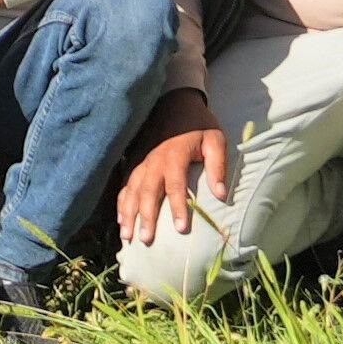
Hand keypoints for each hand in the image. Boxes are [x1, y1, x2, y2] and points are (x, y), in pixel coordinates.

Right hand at [116, 118, 232, 247]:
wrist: (176, 104)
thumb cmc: (199, 126)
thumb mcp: (215, 140)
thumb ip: (218, 165)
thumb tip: (221, 195)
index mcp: (174, 155)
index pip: (175, 185)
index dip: (178, 207)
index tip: (180, 229)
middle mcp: (154, 161)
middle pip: (147, 192)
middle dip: (145, 217)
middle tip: (146, 240)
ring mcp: (142, 163)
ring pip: (131, 191)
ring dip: (128, 214)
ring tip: (128, 237)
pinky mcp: (136, 164)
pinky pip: (125, 186)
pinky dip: (121, 204)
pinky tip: (121, 221)